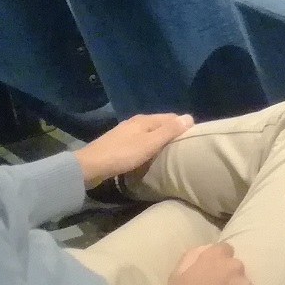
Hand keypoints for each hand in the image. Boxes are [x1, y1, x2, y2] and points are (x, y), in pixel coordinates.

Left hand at [74, 112, 192, 186]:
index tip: (193, 136)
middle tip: (183, 146)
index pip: (170, 117)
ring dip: (158, 139)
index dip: (182, 124)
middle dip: (171, 131)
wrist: (90, 166)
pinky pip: (139, 141)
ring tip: (169, 151)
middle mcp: (134, 122)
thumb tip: (189, 117)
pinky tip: (148, 155)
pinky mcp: (117, 144)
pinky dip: (147, 145)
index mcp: (144, 120)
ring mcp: (124, 133)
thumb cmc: (123, 154)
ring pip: (148, 133)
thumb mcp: (149, 144)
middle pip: (159, 124)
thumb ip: (169, 131)